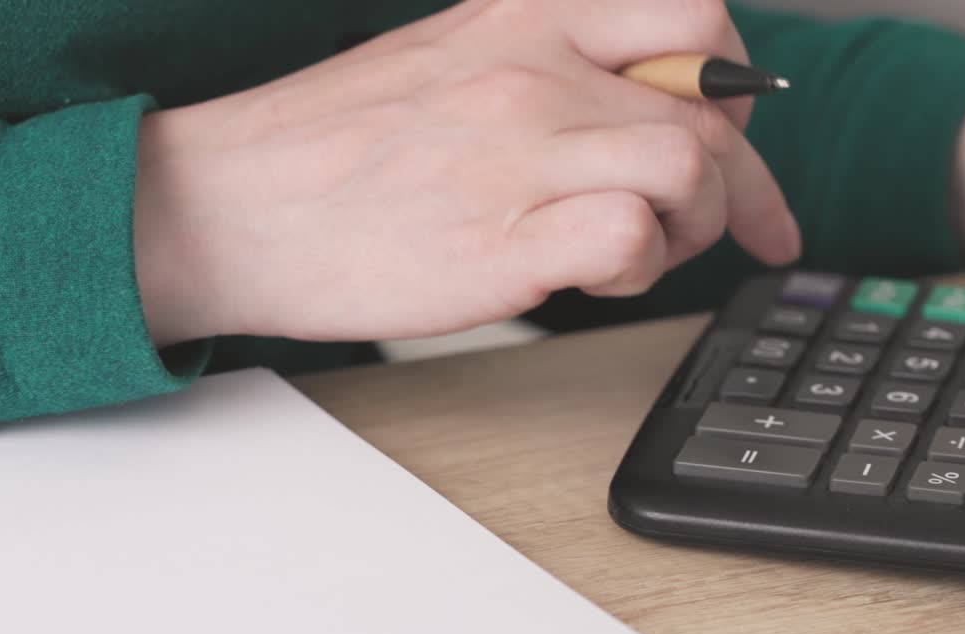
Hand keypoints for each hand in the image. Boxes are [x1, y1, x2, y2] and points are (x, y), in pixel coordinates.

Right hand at [134, 0, 800, 346]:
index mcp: (521, 14)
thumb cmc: (325, 149)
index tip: (740, 144)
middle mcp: (531, 69)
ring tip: (630, 255)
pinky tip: (586, 276)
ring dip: (688, 225)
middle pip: (708, 111)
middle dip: (729, 182)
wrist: (224, 206)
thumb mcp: (442, 62)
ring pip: (689, 167)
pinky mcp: (500, 239)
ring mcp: (517, 151)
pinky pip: (631, 236)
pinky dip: (634, 265)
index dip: (737, 87)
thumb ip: (542, 68)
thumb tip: (638, 107)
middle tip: (700, 226)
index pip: (694, 21)